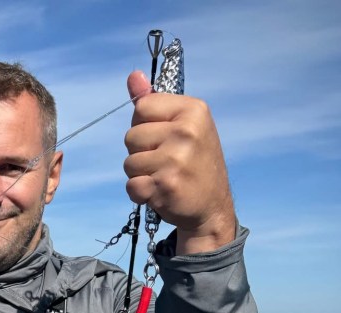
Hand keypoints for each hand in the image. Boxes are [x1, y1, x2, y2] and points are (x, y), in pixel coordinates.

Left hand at [124, 71, 235, 254]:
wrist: (211, 207)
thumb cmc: (194, 163)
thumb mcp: (183, 126)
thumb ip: (154, 103)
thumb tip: (133, 76)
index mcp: (192, 110)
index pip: (142, 107)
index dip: (145, 125)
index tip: (164, 138)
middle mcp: (186, 131)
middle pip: (130, 136)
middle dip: (141, 152)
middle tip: (166, 162)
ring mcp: (176, 159)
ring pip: (128, 163)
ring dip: (140, 174)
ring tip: (164, 177)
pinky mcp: (165, 186)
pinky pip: (131, 186)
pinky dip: (140, 193)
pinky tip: (159, 193)